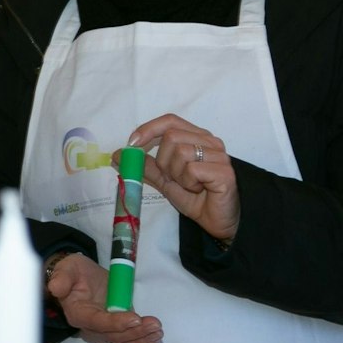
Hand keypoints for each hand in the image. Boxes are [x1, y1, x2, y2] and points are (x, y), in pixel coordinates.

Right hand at [49, 253, 162, 342]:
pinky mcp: (116, 330)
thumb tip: (56, 288)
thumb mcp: (68, 268)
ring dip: (141, 341)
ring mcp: (104, 330)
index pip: (98, 323)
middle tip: (154, 325)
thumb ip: (62, 278)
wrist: (79, 278)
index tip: (136, 318)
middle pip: (113, 337)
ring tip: (157, 332)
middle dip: (136, 333)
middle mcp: (91, 327)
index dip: (116, 323)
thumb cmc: (74, 273)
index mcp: (79, 313)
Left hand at [128, 113, 238, 245]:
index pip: (170, 121)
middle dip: (163, 162)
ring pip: (180, 152)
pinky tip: (199, 189)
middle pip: (171, 137)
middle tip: (174, 178)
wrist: (216, 221)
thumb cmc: (194, 198)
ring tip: (189, 185)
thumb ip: (145, 166)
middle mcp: (210, 141)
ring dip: (177, 175)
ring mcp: (219, 155)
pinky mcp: (224, 171)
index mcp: (196, 138)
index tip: (132, 144)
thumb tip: (118, 155)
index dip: (149, 128)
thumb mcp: (164, 180)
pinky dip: (188, 183)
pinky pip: (192, 170)